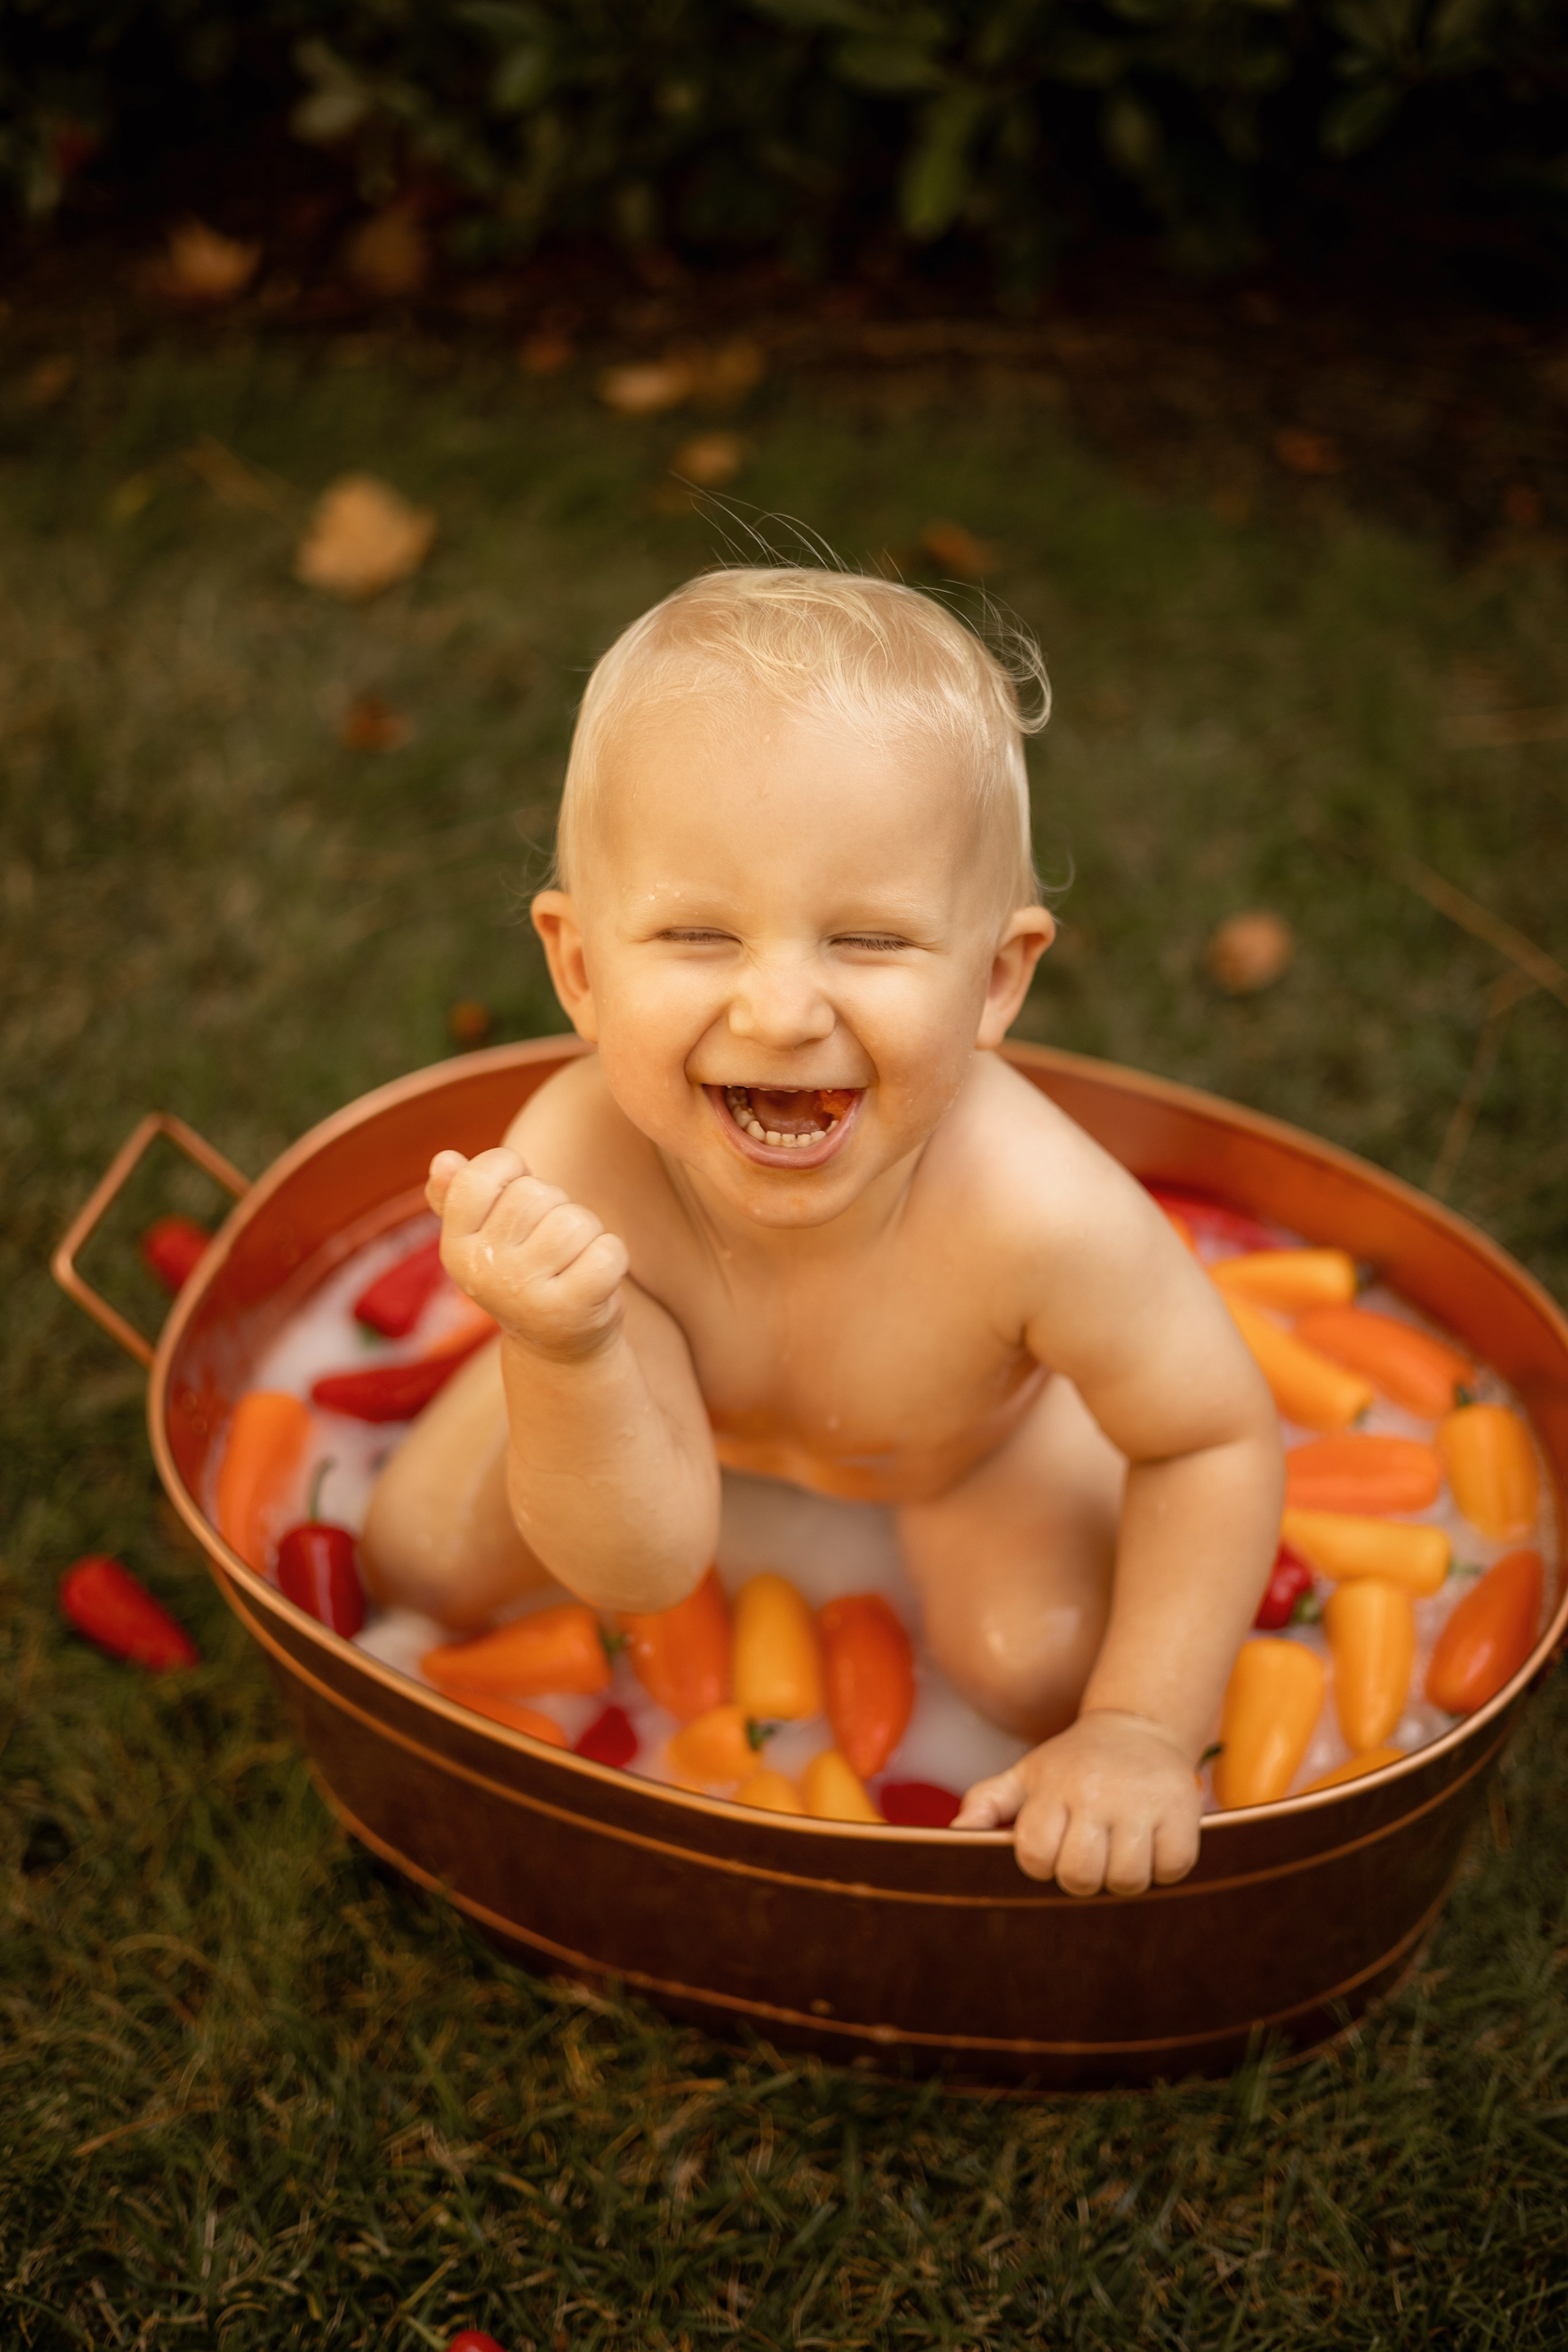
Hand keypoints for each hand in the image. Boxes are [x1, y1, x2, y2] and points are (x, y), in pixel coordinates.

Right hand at [427, 1146, 629, 1359]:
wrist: (556, 1345)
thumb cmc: (524, 1270)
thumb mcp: (486, 1235)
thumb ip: (460, 1195)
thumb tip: (444, 1159)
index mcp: (455, 1245)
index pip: (478, 1177)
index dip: (511, 1171)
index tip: (519, 1200)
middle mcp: (482, 1270)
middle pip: (535, 1193)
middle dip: (556, 1206)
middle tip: (552, 1242)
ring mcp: (523, 1293)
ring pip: (575, 1221)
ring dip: (588, 1232)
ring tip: (574, 1259)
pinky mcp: (569, 1310)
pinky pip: (607, 1251)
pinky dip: (613, 1256)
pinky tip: (596, 1277)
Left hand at [953, 1709, 1201, 1893]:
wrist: (1138, 1728)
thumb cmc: (1073, 1763)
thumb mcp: (1025, 1775)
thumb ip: (986, 1802)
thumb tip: (955, 1834)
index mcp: (1054, 1786)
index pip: (1036, 1856)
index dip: (1042, 1865)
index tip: (1053, 1848)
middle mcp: (1097, 1792)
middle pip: (1081, 1875)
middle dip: (1081, 1878)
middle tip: (1089, 1856)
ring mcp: (1143, 1802)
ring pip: (1127, 1879)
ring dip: (1123, 1877)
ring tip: (1119, 1851)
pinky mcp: (1184, 1810)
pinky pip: (1172, 1868)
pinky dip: (1163, 1868)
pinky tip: (1152, 1845)